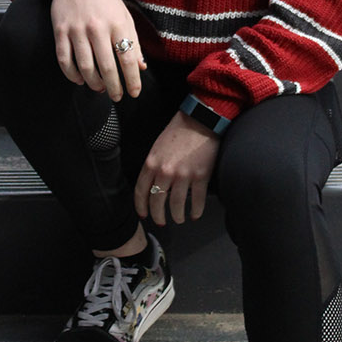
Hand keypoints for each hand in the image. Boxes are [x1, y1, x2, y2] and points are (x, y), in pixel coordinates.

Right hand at [50, 0, 144, 99]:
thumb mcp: (125, 16)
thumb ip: (133, 41)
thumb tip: (140, 67)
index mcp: (117, 24)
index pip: (127, 59)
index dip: (132, 80)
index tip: (134, 93)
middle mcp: (97, 28)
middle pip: (107, 67)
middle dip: (114, 87)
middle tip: (117, 96)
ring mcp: (77, 30)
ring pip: (85, 67)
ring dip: (94, 83)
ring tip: (100, 88)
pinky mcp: (60, 31)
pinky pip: (65, 60)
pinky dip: (72, 75)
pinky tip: (80, 80)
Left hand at [135, 111, 219, 225]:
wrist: (200, 120)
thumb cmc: (179, 130)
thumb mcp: (158, 147)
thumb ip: (153, 165)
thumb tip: (153, 185)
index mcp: (151, 163)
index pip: (141, 191)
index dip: (141, 206)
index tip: (144, 214)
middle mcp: (165, 171)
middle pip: (157, 201)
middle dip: (158, 215)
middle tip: (161, 221)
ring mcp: (183, 175)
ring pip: (176, 205)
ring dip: (177, 216)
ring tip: (179, 219)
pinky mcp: (201, 176)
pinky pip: (197, 200)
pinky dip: (196, 211)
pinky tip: (194, 215)